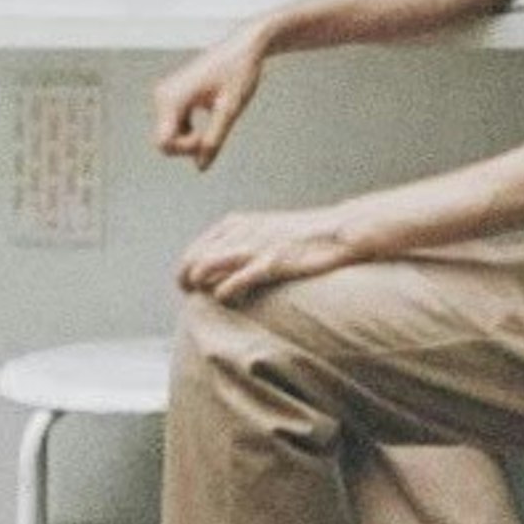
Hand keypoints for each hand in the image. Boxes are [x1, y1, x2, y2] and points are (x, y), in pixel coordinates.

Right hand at [151, 26, 269, 166]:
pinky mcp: (173, 95)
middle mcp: (162, 95)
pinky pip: (175, 125)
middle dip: (188, 145)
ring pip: (170, 134)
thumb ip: (214, 140)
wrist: (244, 47)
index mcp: (172, 98)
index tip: (208, 138)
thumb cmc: (238, 74)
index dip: (185, 150)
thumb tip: (200, 167)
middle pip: (164, 141)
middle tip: (216, 132)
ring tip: (217, 120)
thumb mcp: (229, 110)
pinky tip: (212, 114)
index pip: (163, 143)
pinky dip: (192, 129)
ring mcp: (166, 94)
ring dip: (191, 137)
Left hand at [177, 206, 364, 303]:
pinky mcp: (271, 263)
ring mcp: (255, 246)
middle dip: (186, 279)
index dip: (187, 268)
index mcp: (237, 223)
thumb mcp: (267, 231)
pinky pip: (235, 281)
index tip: (188, 287)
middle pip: (194, 258)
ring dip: (199, 286)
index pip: (196, 247)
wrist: (338, 230)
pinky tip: (225, 300)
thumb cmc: (304, 236)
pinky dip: (224, 293)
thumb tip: (225, 268)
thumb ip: (245, 243)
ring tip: (201, 300)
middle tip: (189, 297)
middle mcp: (241, 232)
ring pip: (206, 267)